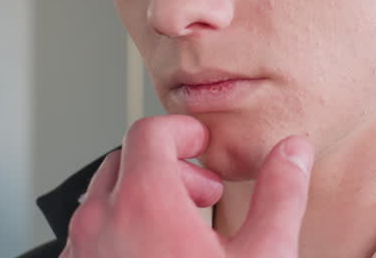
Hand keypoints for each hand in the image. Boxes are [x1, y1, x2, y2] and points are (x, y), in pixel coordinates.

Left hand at [61, 115, 313, 257]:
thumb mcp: (264, 257)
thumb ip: (280, 193)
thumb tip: (293, 153)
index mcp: (145, 202)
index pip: (150, 132)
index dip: (184, 130)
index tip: (206, 144)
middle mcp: (101, 222)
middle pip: (124, 161)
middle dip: (169, 166)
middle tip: (205, 194)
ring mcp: (83, 254)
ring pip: (103, 199)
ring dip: (143, 199)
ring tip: (184, 231)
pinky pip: (92, 238)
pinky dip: (122, 232)